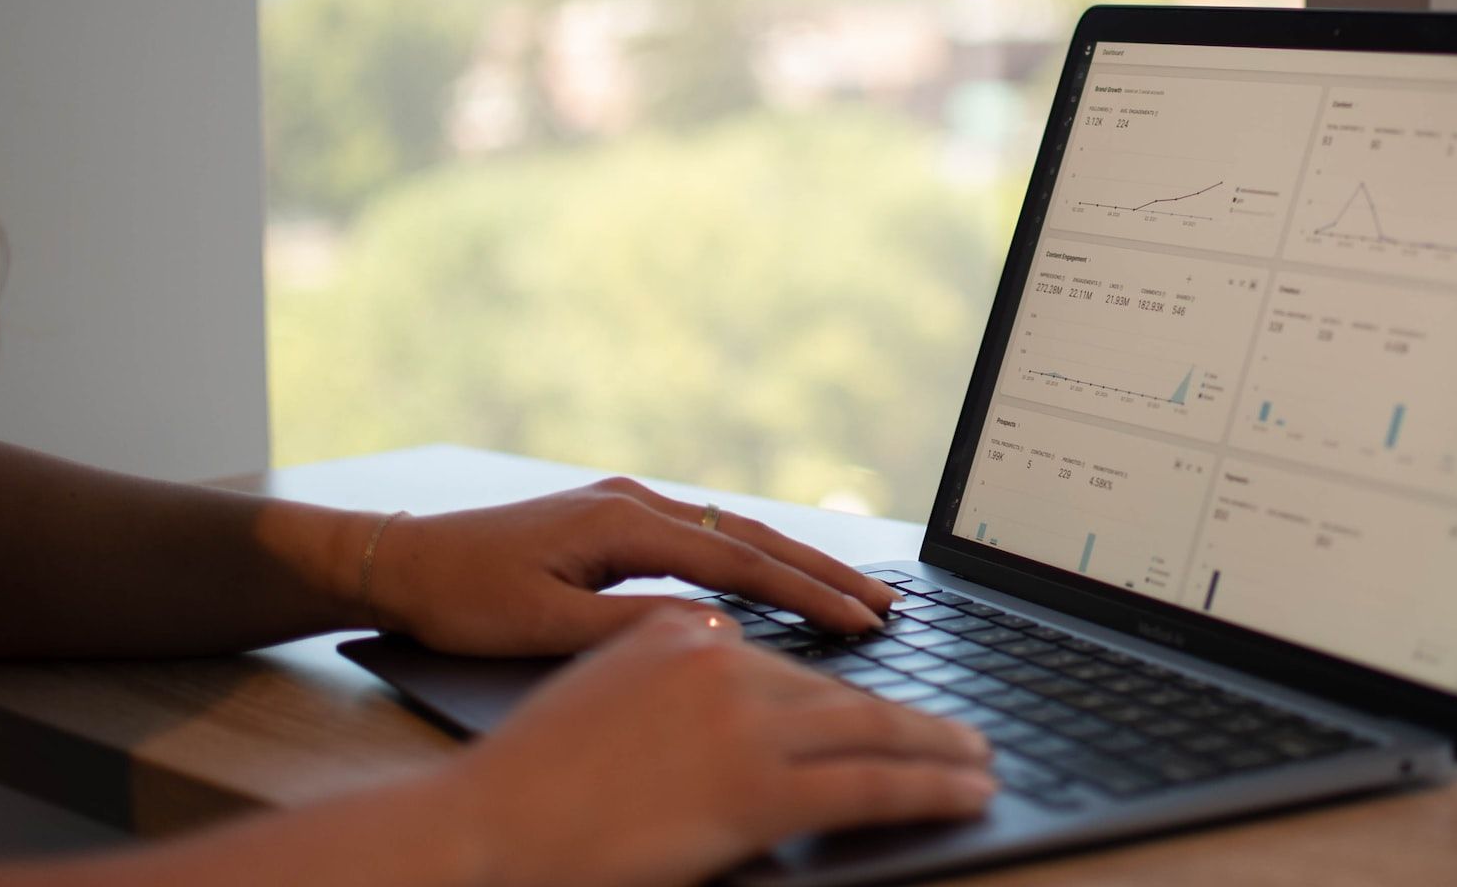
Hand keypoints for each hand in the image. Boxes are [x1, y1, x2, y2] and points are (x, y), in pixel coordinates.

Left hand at [367, 477, 901, 654]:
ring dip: (796, 563)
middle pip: (752, 537)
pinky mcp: (618, 519)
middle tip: (886, 603)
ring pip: (735, 534)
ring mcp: (629, 504)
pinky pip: (708, 537)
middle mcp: (637, 500)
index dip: (805, 594)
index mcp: (624, 522)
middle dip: (823, 571)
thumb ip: (630, 629)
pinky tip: (780, 579)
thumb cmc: (460, 598)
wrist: (399, 560)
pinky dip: (755, 560)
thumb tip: (719, 632)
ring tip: (854, 592)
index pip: (737, 563)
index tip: (860, 621)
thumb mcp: (539, 625)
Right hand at [432, 610, 996, 886]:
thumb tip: (729, 676)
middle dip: (911, 715)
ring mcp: (743, 720)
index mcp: (682, 630)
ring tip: (975, 759)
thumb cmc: (526, 778)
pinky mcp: (757, 785)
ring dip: (935, 747)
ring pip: (871, 730)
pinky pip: (868, 784)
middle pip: (839, 691)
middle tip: (963, 730)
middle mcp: (722, 658)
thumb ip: (670, 675)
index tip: (889, 696)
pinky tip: (965, 788)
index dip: (851, 684)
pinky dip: (929, 786)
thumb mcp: (601, 689)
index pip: (791, 660)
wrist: (481, 826)